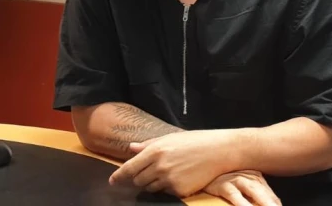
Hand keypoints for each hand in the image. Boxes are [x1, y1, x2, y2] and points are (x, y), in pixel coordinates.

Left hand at [109, 130, 238, 196]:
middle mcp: (159, 166)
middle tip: (153, 171)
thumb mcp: (170, 138)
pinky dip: (168, 188)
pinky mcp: (179, 191)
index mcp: (155, 151)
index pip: (129, 168)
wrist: (219, 151)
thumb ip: (148, 145)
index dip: (119, 176)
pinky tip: (180, 177)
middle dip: (141, 178)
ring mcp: (169, 180)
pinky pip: (166, 193)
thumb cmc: (195, 141)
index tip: (112, 181)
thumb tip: (131, 148)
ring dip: (154, 183)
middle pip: (138, 180)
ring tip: (169, 171)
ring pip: (151, 188)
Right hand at [204, 170, 280, 205]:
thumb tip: (275, 203)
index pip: (271, 195)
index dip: (276, 204)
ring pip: (253, 191)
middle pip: (264, 192)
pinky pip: (234, 195)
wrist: (205, 168)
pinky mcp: (223, 184)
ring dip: (263, 202)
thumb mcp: (243, 184)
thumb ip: (258, 193)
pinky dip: (242, 203)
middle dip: (271, 203)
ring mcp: (235, 179)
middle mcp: (248, 176)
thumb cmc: (224, 178)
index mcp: (255, 176)